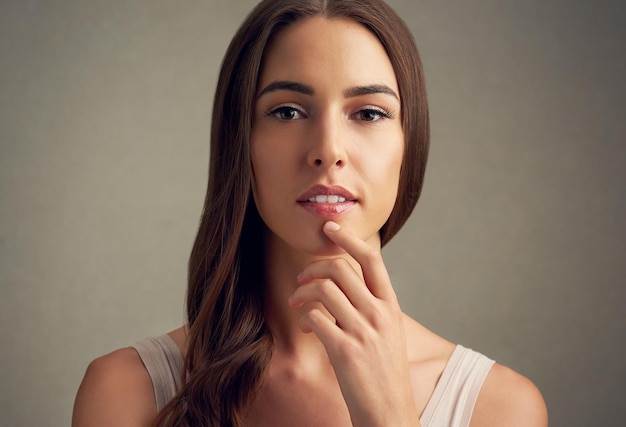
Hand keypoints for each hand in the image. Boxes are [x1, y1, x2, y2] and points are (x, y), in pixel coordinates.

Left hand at [288, 221, 420, 426]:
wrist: (389, 413)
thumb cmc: (384, 372)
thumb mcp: (388, 333)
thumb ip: (371, 307)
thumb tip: (344, 284)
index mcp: (391, 306)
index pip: (371, 259)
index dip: (348, 238)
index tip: (329, 228)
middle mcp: (379, 314)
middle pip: (340, 268)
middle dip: (313, 268)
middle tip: (302, 278)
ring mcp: (363, 332)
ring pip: (324, 290)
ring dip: (302, 292)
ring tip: (296, 303)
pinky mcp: (345, 351)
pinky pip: (315, 318)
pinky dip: (304, 317)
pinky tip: (305, 327)